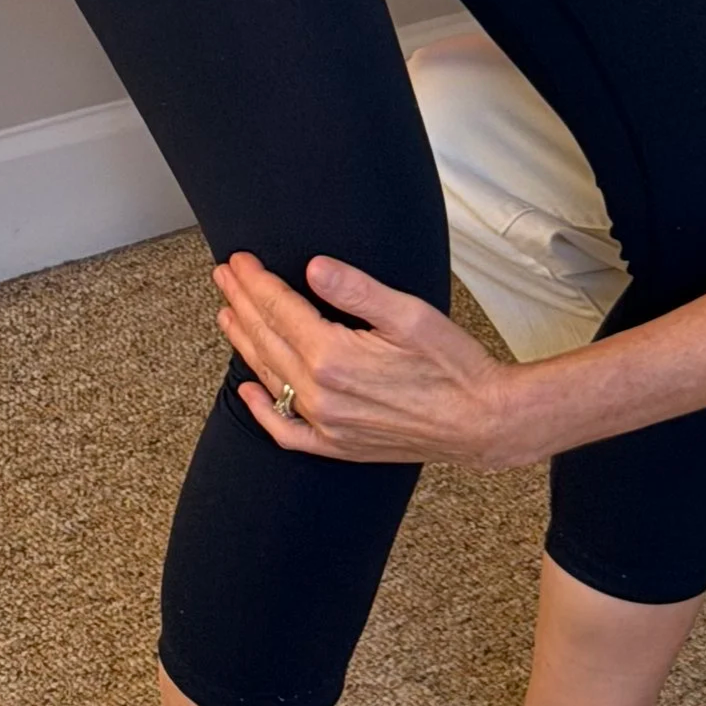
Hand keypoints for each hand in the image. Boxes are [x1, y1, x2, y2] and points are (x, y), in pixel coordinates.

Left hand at [213, 252, 531, 468]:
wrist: (480, 421)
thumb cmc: (453, 365)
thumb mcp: (410, 314)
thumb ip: (357, 290)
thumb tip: (314, 267)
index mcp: (334, 357)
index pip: (279, 309)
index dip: (256, 281)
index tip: (240, 260)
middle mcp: (321, 394)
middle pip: (266, 339)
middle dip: (242, 302)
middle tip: (225, 275)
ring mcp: (326, 424)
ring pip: (270, 377)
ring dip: (244, 341)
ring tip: (228, 313)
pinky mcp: (336, 445)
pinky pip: (285, 431)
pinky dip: (261, 409)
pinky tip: (247, 389)